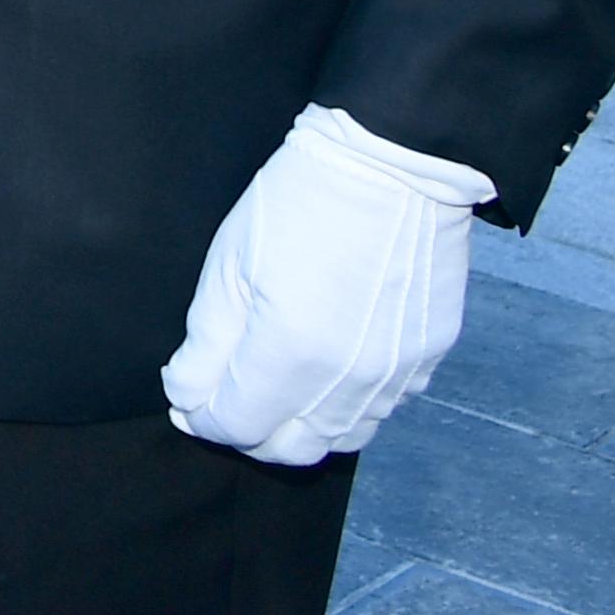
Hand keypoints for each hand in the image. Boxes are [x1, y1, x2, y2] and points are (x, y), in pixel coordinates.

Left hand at [161, 105, 492, 466]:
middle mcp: (347, 380)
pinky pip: (381, 409)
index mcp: (289, 354)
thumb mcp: (230, 265)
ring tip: (274, 390)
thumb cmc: (300, 202)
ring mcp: (394, 374)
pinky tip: (325, 372)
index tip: (188, 399)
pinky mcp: (427, 359)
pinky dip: (346, 406)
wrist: (393, 165)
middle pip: (291, 449)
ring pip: (339, 439)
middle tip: (226, 400)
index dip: (203, 417)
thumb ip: (207, 345)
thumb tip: (188, 395)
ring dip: (299, 427)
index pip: (236, 424)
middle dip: (249, 433)